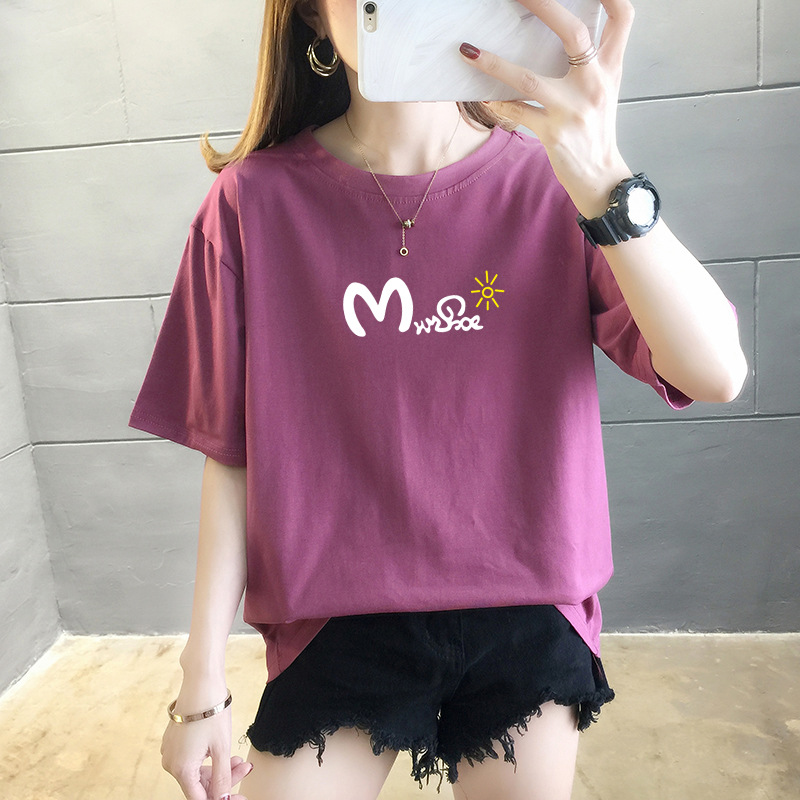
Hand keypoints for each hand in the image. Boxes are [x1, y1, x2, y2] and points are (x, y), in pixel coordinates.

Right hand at [161, 690, 251, 799]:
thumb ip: (221, 778)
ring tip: (237, 758)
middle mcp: (170, 763)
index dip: (220, 798)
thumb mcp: (221, 748)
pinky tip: (222, 750)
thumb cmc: (212, 712)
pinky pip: (190, 758)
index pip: (201, 798)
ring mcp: (170, 751)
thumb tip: (222, 799)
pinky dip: (207, 758)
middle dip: (223, 779)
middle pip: (199, 784)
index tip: (239, 794)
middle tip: (244, 767)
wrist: (201, 682)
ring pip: (196, 771)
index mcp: (181, 769)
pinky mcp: (173, 741)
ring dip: (217, 768)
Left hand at [460, 0, 635, 217]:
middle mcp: (595, 84)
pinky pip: (517, 112)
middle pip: (574, 33)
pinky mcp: (553, 132)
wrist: (601, 177)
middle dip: (543, 6)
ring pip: (529, 78)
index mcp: (611, 68)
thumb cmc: (596, 131)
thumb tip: (562, 31)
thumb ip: (590, 62)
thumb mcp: (603, 91)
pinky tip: (482, 95)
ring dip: (495, 63)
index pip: (622, 17)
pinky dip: (497, 103)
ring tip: (470, 51)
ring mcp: (573, 109)